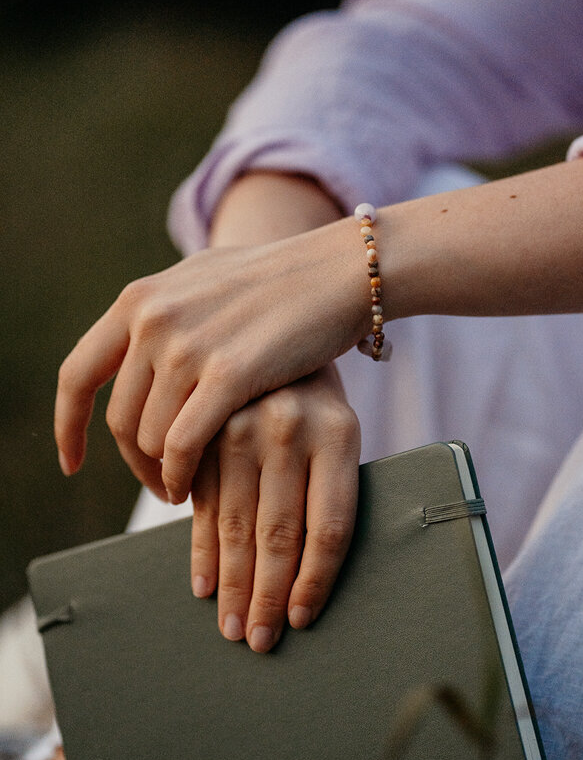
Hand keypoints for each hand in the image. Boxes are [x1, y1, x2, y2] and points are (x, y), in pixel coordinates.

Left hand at [54, 217, 367, 503]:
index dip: (69, 425)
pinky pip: (183, 444)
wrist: (336, 270)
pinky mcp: (229, 373)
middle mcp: (153, 320)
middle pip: (120, 417)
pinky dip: (180, 475)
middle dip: (134, 462)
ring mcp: (188, 346)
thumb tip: (133, 344)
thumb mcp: (200, 282)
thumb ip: (161, 312)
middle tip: (157, 483)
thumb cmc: (277, 281)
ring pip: (149, 437)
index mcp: (139, 299)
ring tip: (182, 486)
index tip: (72, 461)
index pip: (78, 375)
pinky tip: (190, 489)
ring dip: (162, 471)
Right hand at [190, 365, 359, 650]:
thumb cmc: (319, 393)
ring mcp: (242, 425)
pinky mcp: (204, 426)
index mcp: (340, 433)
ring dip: (230, 583)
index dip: (315, 582)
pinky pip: (201, 499)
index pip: (330, 527)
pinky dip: (200, 547)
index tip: (301, 620)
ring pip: (235, 523)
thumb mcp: (340, 426)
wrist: (284, 313)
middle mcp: (291, 429)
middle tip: (256, 643)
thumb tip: (307, 579)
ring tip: (230, 627)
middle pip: (280, 533)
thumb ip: (326, 485)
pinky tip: (200, 584)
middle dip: (265, 596)